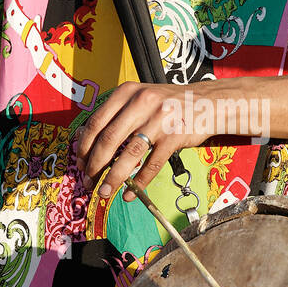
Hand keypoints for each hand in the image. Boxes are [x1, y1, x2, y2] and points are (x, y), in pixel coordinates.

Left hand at [76, 82, 216, 201]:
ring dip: (113, 178)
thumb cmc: (168, 104)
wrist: (207, 102)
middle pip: (108, 139)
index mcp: (127, 92)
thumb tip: (88, 144)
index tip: (80, 163)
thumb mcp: (140, 99)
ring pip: (129, 154)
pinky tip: (131, 194)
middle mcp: (141, 103)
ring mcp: (159, 119)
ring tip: (105, 192)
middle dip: (94, 165)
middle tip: (88, 181)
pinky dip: (139, 182)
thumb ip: (117, 115)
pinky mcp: (174, 136)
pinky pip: (152, 164)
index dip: (84, 146)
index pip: (96, 122)